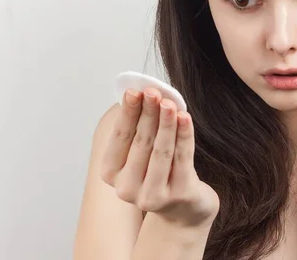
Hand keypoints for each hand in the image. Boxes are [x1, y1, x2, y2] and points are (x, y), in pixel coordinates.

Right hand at [101, 87, 219, 226]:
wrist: (185, 206)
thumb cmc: (160, 169)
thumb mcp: (142, 151)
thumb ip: (139, 126)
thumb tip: (142, 93)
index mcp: (111, 173)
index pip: (120, 137)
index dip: (128, 112)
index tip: (134, 91)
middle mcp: (127, 188)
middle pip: (140, 142)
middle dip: (148, 113)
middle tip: (154, 92)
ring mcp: (153, 195)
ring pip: (160, 151)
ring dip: (166, 123)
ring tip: (170, 102)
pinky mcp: (178, 194)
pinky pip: (182, 158)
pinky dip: (184, 135)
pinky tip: (185, 117)